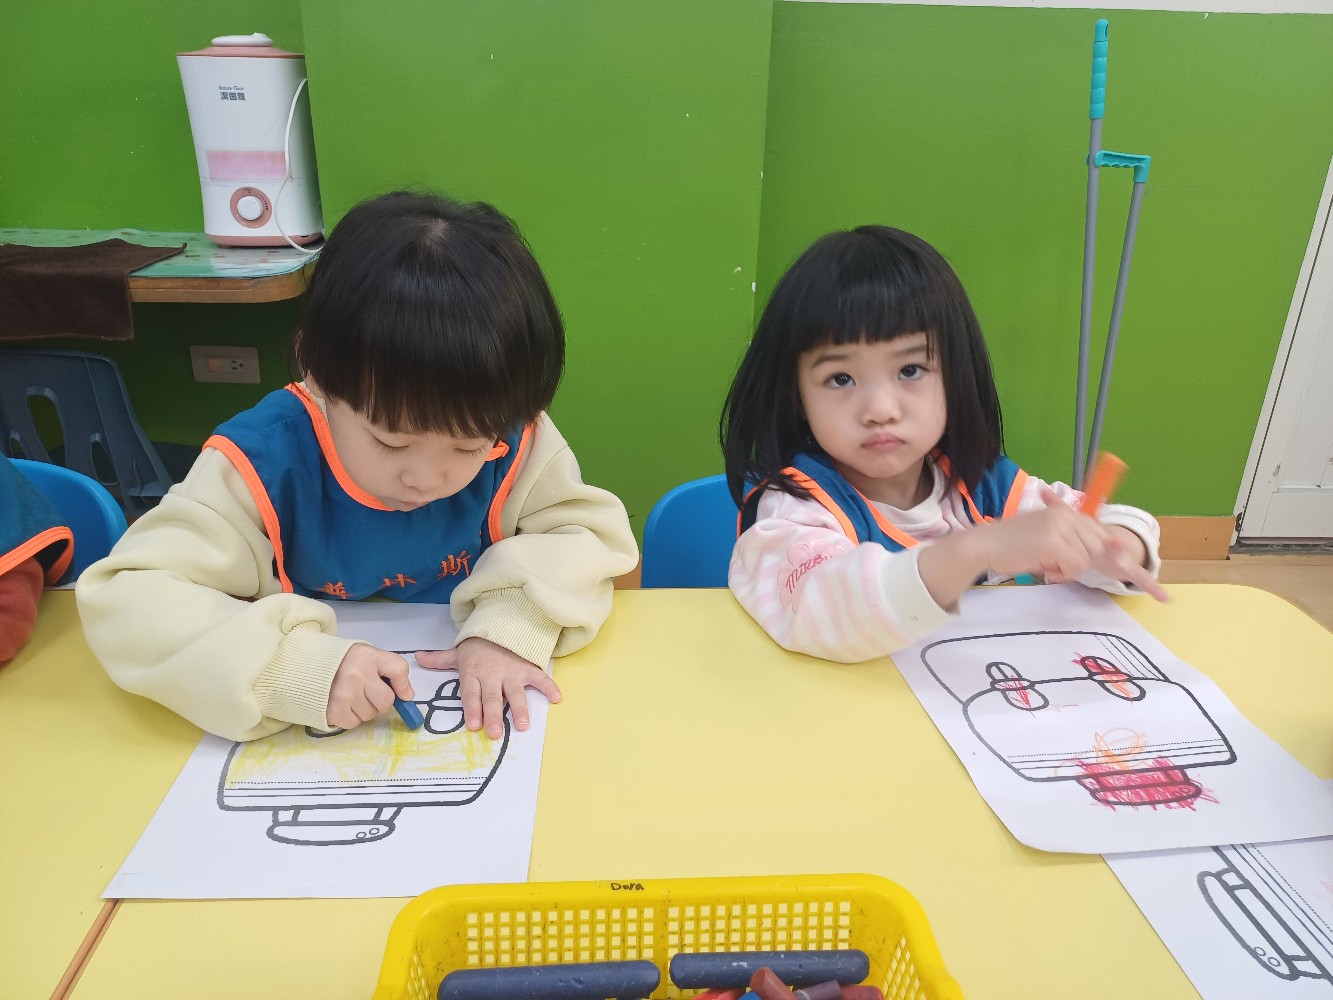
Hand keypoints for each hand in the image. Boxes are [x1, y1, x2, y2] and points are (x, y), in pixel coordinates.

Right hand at [327, 643, 413, 729]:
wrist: (310, 667)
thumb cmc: (346, 662)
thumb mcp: (371, 656)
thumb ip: (393, 671)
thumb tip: (408, 696)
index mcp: (368, 657)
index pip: (398, 669)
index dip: (402, 685)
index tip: (402, 693)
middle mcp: (356, 675)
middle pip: (386, 701)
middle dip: (380, 701)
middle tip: (367, 692)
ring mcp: (344, 694)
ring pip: (370, 715)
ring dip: (364, 710)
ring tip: (352, 695)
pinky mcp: (333, 711)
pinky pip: (353, 723)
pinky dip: (350, 717)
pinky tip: (342, 704)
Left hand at [416, 638, 560, 738]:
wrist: (501, 624)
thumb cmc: (478, 646)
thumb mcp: (458, 653)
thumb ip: (439, 660)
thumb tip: (417, 658)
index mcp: (473, 673)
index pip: (471, 693)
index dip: (472, 709)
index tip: (474, 725)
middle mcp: (492, 675)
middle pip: (492, 697)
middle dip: (494, 715)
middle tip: (495, 733)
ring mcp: (511, 672)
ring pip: (515, 692)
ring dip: (519, 709)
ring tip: (522, 725)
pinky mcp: (527, 668)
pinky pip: (540, 678)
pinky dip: (549, 687)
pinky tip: (557, 698)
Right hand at [981, 488, 1168, 601]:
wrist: (984, 546)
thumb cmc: (1014, 549)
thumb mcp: (1050, 545)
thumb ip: (1079, 547)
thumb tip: (1117, 549)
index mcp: (1069, 514)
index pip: (1106, 538)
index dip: (1132, 567)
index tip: (1160, 592)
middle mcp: (1069, 515)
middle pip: (1102, 550)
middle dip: (1115, 571)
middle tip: (1112, 585)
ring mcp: (1062, 525)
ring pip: (1088, 559)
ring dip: (1068, 570)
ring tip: (1045, 564)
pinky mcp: (1054, 539)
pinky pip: (1074, 565)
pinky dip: (1060, 572)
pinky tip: (1042, 566)